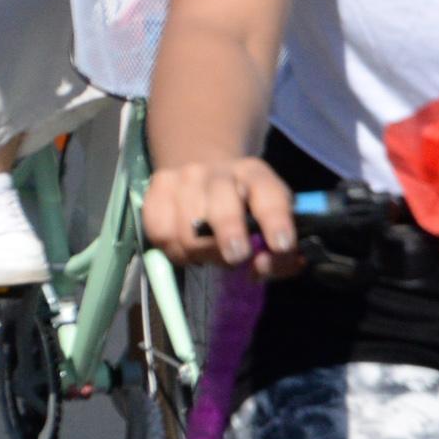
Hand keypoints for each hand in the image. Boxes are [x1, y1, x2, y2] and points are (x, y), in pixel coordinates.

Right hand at [145, 154, 299, 274]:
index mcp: (256, 176)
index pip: (269, 196)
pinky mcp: (157, 188)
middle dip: (229, 235)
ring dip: (201, 253)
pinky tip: (187, 249)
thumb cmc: (245, 207)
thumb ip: (279, 252)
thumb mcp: (273, 222)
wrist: (204, 170)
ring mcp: (183, 177)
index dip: (276, 222)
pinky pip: (160, 232)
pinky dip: (174, 250)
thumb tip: (262, 268)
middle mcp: (219, 171)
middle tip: (235, 258)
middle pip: (222, 207)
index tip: (280, 246)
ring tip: (210, 255)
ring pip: (187, 230)